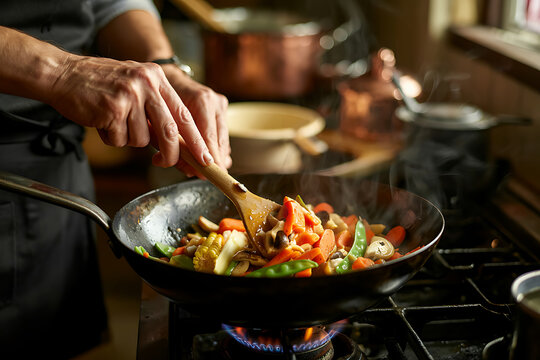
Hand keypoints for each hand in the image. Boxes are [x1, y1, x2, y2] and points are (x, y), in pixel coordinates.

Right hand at [48, 55, 213, 168]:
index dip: (197, 140)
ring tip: (115, 122)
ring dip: (129, 139)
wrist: (62, 75)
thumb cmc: (101, 86)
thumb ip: (157, 112)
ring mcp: (129, 95)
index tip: (206, 159)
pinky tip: (102, 122)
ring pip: (142, 139)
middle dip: (172, 154)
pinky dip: (112, 138)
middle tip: (165, 163)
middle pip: (170, 130)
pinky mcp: (112, 108)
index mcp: (157, 78)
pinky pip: (120, 140)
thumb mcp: (136, 89)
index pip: (184, 114)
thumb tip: (178, 145)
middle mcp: (146, 83)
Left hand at [162, 65, 230, 172]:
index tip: (208, 174)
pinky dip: (213, 146)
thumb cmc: (159, 101)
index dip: (209, 159)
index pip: (208, 137)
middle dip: (211, 161)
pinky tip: (204, 154)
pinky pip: (221, 135)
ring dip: (212, 155)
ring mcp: (221, 104)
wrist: (169, 79)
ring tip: (199, 166)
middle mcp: (214, 101)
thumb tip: (190, 171)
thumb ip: (173, 145)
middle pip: (219, 140)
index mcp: (200, 100)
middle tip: (202, 175)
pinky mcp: (223, 108)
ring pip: (222, 140)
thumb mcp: (158, 123)